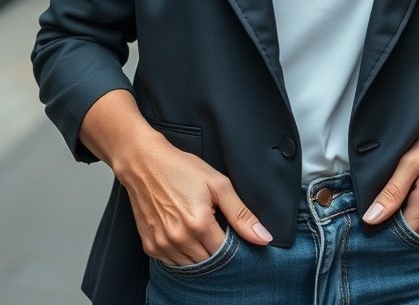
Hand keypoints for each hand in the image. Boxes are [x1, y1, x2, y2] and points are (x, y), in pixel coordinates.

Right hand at [79, 91, 271, 265]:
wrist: (144, 163)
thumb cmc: (180, 168)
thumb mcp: (217, 183)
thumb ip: (241, 214)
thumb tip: (263, 237)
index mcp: (199, 224)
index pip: (225, 253)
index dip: (232, 244)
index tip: (230, 232)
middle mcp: (179, 239)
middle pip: (209, 262)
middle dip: (216, 250)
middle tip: (215, 228)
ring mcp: (162, 245)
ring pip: (191, 266)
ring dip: (199, 254)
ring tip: (199, 230)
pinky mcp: (150, 246)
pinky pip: (173, 263)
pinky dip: (182, 255)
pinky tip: (185, 235)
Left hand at [362, 110, 418, 236]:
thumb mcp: (413, 159)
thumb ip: (392, 190)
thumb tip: (372, 217)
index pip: (399, 233)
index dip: (385, 226)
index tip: (378, 213)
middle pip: (412, 236)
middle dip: (398, 227)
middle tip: (390, 205)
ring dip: (413, 226)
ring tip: (404, 203)